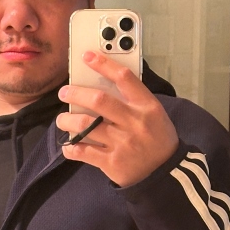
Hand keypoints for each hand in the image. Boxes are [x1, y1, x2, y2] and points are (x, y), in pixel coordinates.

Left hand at [56, 51, 178, 186]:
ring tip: (63, 120)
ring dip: (68, 120)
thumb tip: (100, 84)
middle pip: (99, 101)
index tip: (87, 56)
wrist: (166, 173)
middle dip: (76, 94)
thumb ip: (132, 99)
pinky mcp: (112, 163)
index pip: (124, 78)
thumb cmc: (157, 138)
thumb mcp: (153, 113)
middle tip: (64, 92)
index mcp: (147, 107)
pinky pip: (84, 152)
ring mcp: (122, 144)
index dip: (103, 64)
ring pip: (86, 126)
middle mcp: (134, 123)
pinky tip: (69, 145)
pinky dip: (71, 148)